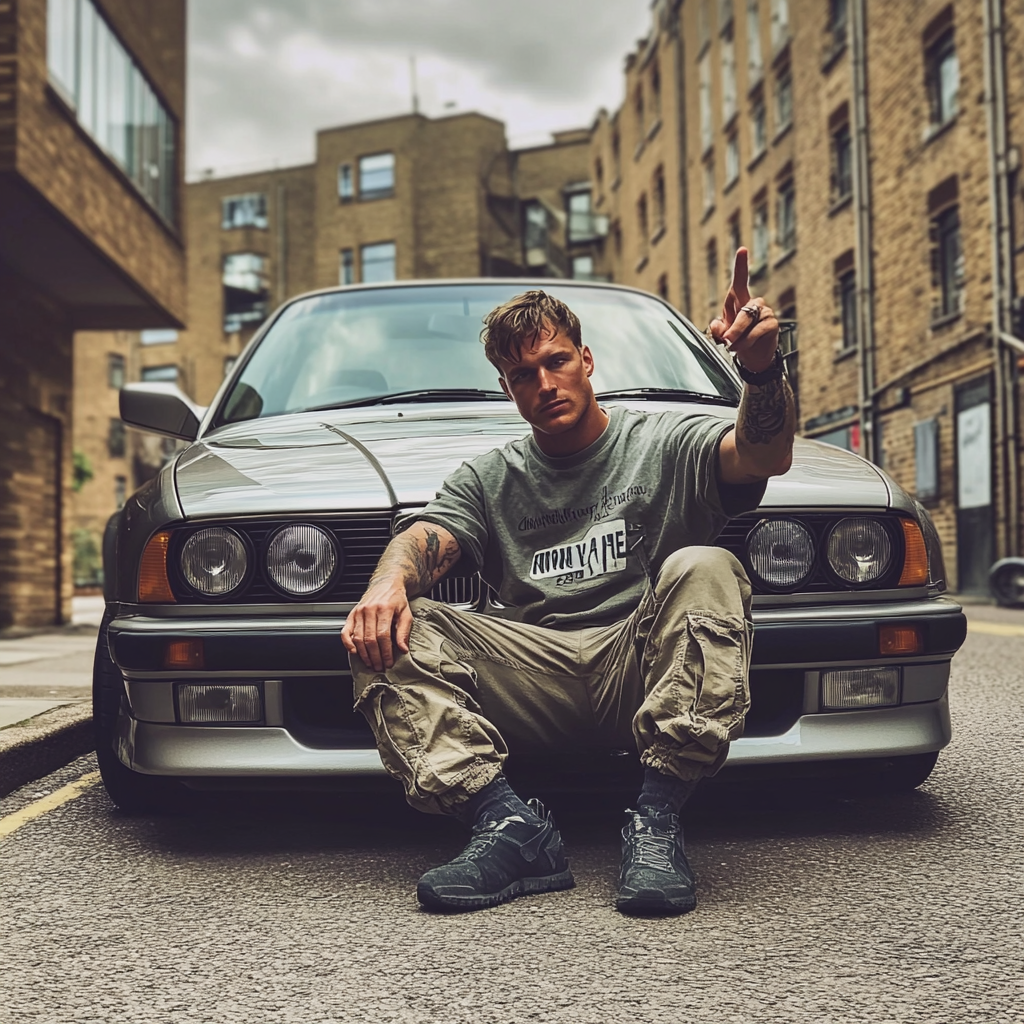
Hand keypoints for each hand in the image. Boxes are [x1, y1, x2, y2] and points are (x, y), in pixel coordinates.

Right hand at [341, 580, 413, 671]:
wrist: (386, 583)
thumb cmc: (396, 599)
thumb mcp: (406, 613)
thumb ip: (403, 632)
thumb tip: (403, 649)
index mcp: (384, 609)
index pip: (383, 636)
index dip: (385, 652)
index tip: (389, 662)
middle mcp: (369, 610)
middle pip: (369, 639)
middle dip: (375, 656)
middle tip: (379, 666)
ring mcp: (358, 612)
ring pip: (358, 638)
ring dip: (364, 654)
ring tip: (370, 663)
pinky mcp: (352, 614)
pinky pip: (345, 631)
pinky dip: (347, 644)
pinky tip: (354, 652)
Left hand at [708, 247, 779, 373]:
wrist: (752, 357)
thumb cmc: (736, 340)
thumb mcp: (722, 334)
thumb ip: (717, 329)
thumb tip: (718, 327)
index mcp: (740, 300)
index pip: (740, 281)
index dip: (741, 265)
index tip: (742, 250)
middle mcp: (754, 303)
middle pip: (741, 312)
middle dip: (732, 329)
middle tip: (726, 341)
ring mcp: (765, 312)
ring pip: (747, 322)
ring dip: (738, 338)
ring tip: (734, 347)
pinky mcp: (772, 324)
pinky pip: (756, 332)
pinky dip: (746, 342)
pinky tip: (743, 347)